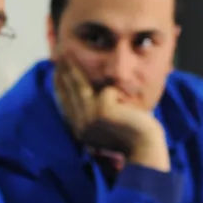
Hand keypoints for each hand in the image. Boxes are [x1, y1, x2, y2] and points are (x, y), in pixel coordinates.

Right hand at [51, 58, 168, 170]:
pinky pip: (108, 90)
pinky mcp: (102, 111)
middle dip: (64, 73)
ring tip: (68, 54)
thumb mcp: (109, 125)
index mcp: (81, 131)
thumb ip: (96, 112)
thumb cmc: (133, 136)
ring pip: (81, 88)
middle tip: (60, 56)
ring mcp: (90, 118)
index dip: (60, 86)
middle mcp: (81, 126)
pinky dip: (119, 93)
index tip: (57, 72)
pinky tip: (128, 106)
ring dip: (75, 70)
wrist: (145, 147)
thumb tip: (86, 91)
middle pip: (70, 93)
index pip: (66, 105)